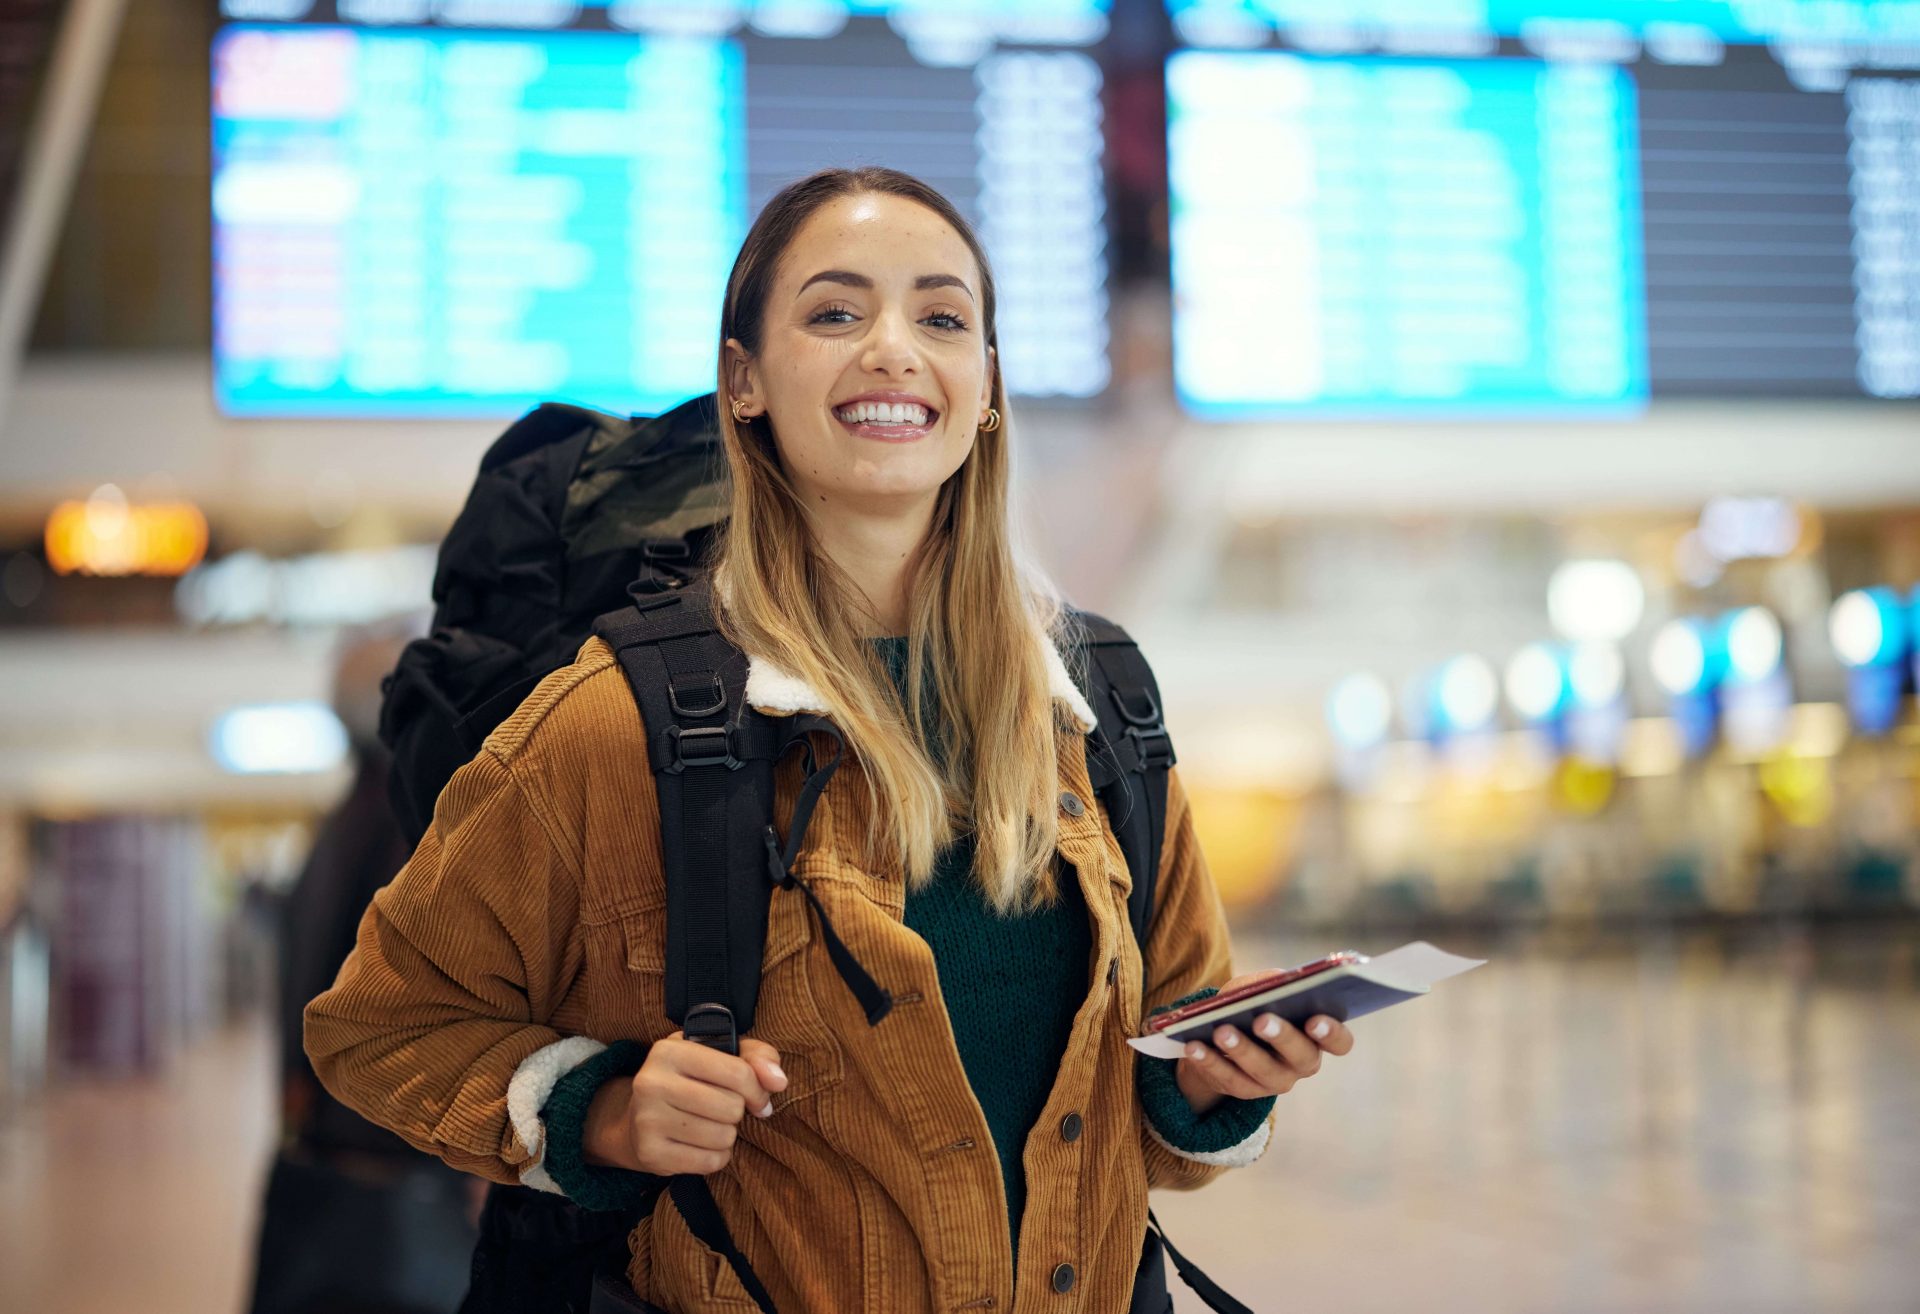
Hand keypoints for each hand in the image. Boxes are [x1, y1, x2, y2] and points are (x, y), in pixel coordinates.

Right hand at [582, 1031, 787, 1175]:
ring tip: (708, 1124)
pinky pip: (710, 1162)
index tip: (756, 1096)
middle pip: (731, 1107)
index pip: (738, 1072)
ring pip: (723, 1137)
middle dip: (736, 1112)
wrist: (637, 1119)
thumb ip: (757, 1057)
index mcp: (670, 1050)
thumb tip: (779, 1081)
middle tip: (721, 1109)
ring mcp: (647, 1120)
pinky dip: (715, 1156)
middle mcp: (652, 1082)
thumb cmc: (690, 1080)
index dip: (758, 1089)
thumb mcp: (719, 1055)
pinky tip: (699, 1144)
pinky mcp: (650, 1154)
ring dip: (726, 1135)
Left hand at [1173, 976, 1354, 1116]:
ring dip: (1241, 1050)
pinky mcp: (1244, 1092)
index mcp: (1316, 1037)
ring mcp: (1274, 1082)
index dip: (1332, 1033)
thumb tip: (1278, 981)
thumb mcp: (1259, 987)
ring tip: (1221, 1031)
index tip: (1315, 1019)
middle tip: (1262, 1020)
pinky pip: (1228, 1079)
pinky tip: (1193, 1045)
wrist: (1220, 1036)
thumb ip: (1271, 982)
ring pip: (1262, 1071)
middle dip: (1282, 1037)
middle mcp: (1302, 1064)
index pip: (1339, 1042)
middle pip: (1301, 1056)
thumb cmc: (1251, 1005)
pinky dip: (1209, 1061)